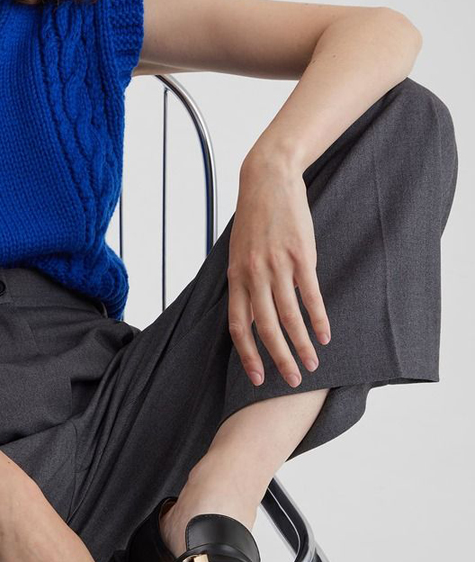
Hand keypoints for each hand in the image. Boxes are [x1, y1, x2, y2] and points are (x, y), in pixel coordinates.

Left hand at [227, 152, 331, 386]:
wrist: (268, 179)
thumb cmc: (254, 219)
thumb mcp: (240, 252)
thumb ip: (245, 284)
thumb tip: (251, 316)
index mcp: (236, 276)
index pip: (238, 325)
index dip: (247, 354)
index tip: (256, 377)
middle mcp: (254, 274)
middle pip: (266, 327)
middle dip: (278, 358)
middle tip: (291, 381)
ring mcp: (277, 265)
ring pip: (289, 316)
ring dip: (302, 345)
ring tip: (312, 364)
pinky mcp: (300, 255)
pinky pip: (310, 294)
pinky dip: (318, 318)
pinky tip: (326, 335)